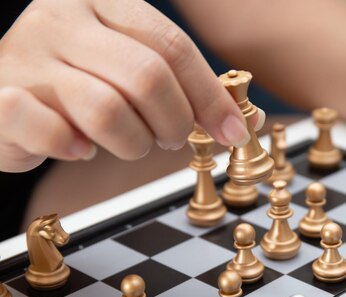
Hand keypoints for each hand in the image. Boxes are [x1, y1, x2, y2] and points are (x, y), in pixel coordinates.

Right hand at [0, 0, 249, 172]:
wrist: (2, 95)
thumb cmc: (75, 85)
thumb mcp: (127, 67)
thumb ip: (177, 83)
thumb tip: (238, 120)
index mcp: (102, 3)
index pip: (172, 45)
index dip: (210, 95)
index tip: (232, 130)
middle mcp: (62, 20)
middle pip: (147, 76)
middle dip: (174, 122)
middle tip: (171, 138)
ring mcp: (26, 57)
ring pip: (106, 109)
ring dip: (133, 142)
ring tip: (128, 143)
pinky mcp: (2, 98)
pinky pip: (52, 131)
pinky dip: (76, 149)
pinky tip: (79, 148)